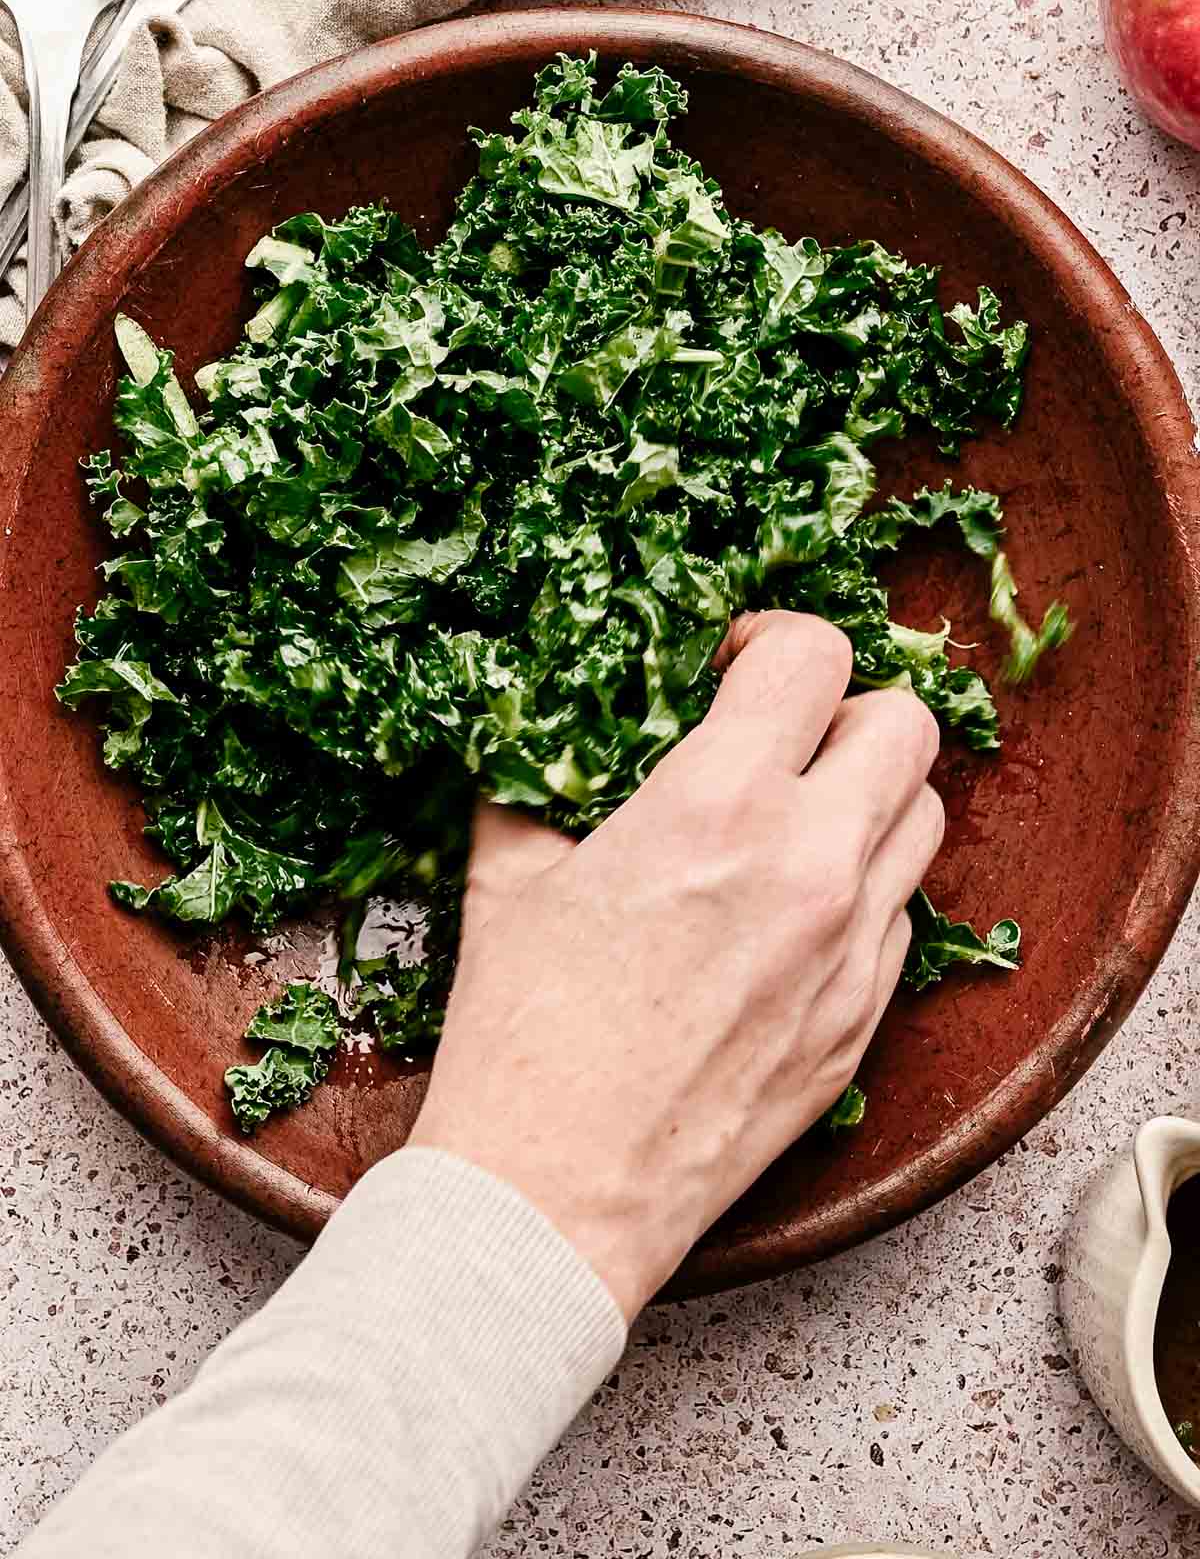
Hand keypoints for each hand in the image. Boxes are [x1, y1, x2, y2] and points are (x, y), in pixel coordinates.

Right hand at [411, 611, 943, 1319]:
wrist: (554, 1194)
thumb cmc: (522, 1037)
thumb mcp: (507, 877)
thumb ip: (539, 779)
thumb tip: (546, 731)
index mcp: (717, 805)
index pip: (814, 655)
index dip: (773, 639)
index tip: (733, 667)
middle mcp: (810, 865)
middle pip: (907, 724)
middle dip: (845, 710)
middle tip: (783, 738)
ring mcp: (851, 949)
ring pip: (925, 818)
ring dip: (870, 798)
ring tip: (797, 821)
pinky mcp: (863, 1020)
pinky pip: (903, 917)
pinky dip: (863, 892)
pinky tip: (792, 916)